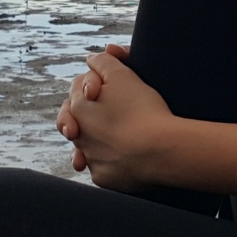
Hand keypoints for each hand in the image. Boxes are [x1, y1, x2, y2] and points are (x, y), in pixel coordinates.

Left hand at [55, 44, 176, 190]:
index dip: (92, 85)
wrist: (160, 150)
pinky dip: (109, 160)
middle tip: (106, 112)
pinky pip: (101, 167)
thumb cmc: (143, 109)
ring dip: (95, 139)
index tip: (107, 88)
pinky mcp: (102, 178)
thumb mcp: (123, 75)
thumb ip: (104, 62)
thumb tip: (92, 58)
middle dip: (86, 113)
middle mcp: (77, 134)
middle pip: (76, 118)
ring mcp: (89, 158)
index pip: (77, 90)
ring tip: (116, 135)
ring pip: (86, 145)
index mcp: (76, 107)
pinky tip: (125, 155)